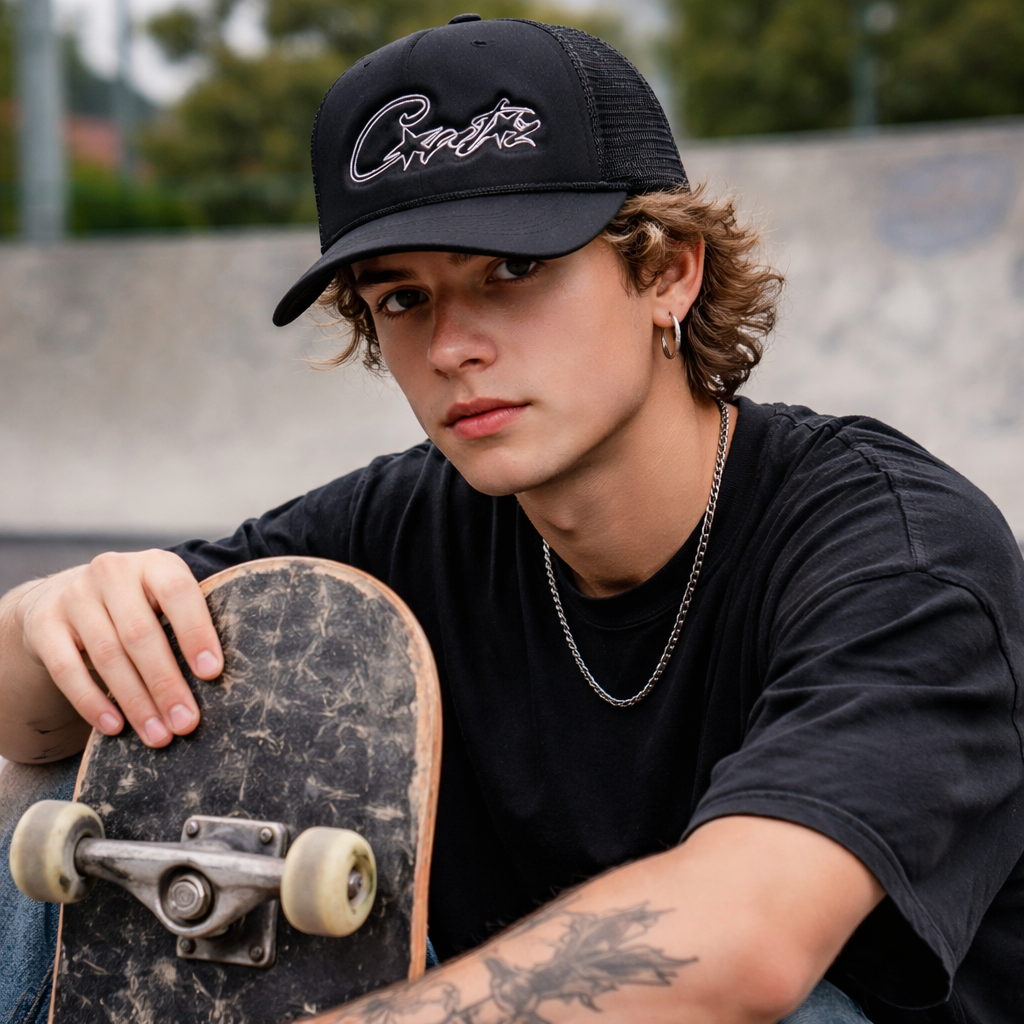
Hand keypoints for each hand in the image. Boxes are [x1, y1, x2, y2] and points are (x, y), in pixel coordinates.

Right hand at [16, 550, 221, 746]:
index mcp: (154, 564)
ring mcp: (74, 596)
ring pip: (108, 656)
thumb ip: (188, 624)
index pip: (178, 593)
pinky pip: (67, 669)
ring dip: (135, 702)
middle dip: (166, 684)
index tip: (212, 674)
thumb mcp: (164, 599)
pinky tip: (114, 727)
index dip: (196, 633)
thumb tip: (215, 679)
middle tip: (186, 723)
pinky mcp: (43, 624)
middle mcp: (112, 572)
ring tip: (158, 735)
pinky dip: (91, 702)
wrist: (65, 594)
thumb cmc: (138, 605)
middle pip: (141, 634)